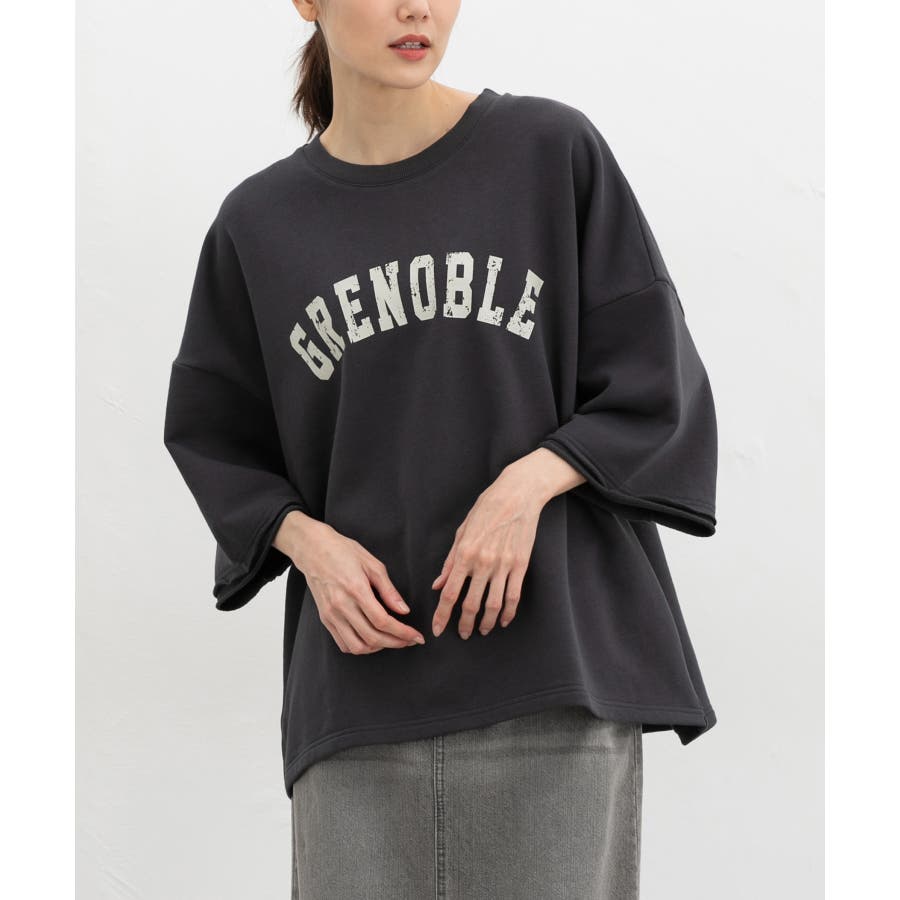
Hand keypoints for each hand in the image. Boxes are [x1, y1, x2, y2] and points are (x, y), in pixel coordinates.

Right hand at [277, 512, 425, 653]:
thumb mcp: (372, 564)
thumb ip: (389, 590)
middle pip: (373, 637)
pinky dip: (360, 647)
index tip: (416, 636)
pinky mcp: (325, 618)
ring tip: (391, 640)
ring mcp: (331, 614)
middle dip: (396, 643)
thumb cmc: (342, 551)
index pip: (383, 621)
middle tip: (409, 641)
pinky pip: (343, 643)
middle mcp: (341, 606)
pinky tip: (371, 640)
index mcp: (356, 590)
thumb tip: (404, 610)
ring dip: (378, 648)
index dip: (403, 632)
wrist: (313, 549)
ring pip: (357, 646)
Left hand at [430, 462, 547, 638]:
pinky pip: (514, 596)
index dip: (442, 615)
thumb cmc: (485, 510)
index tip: (437, 630)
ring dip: (485, 623)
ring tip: (481, 630)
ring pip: (493, 605)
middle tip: (462, 634)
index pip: (449, 593)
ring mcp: (504, 565)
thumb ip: (450, 561)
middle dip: (464, 625)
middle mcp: (483, 563)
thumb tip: (438, 585)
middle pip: (471, 604)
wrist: (517, 495)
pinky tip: (503, 620)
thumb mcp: (461, 531)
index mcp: (465, 554)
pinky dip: (508, 613)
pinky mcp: (521, 565)